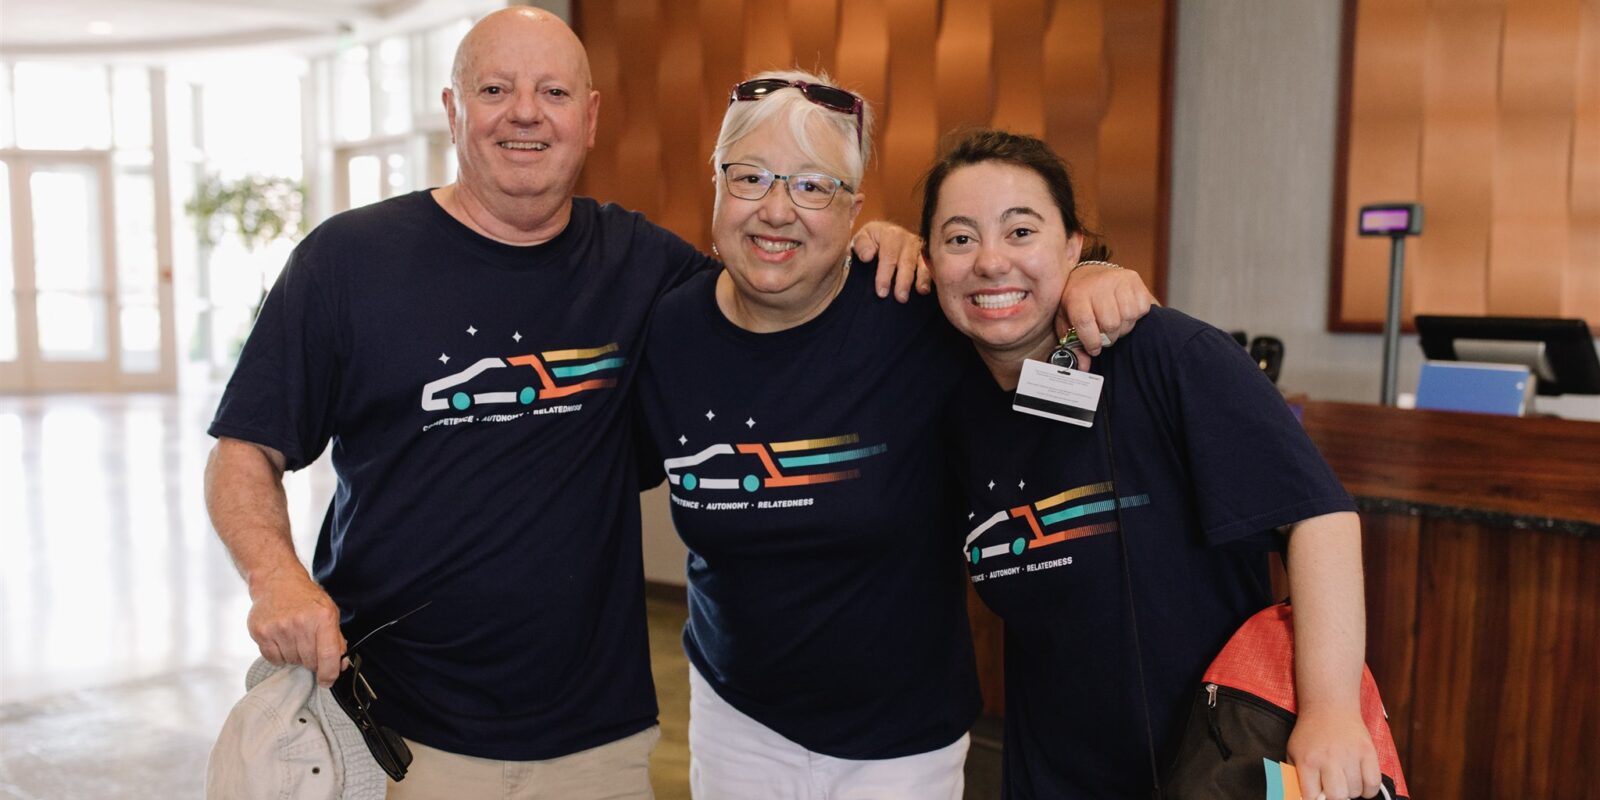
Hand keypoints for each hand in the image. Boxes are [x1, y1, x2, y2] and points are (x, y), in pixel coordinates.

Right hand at [247, 569, 347, 686]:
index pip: (328, 656)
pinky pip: (274, 659)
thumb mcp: (329, 612)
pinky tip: (282, 639)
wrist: (277, 582)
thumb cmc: (305, 598)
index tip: (327, 680)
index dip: (330, 674)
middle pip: (309, 662)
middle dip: (312, 660)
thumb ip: (336, 640)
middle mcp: (301, 623)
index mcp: (323, 618)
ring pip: (292, 661)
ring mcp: (279, 628)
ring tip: (294, 637)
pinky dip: (279, 655)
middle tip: (309, 645)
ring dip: (295, 656)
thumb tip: (340, 665)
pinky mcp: (261, 633)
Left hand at [852, 220, 928, 301]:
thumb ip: (861, 246)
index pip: (888, 257)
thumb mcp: (861, 238)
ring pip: (922, 264)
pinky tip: (929, 289)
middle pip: (907, 262)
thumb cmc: (871, 240)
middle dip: (904, 281)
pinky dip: (931, 277)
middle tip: (901, 298)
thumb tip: (867, 256)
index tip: (882, 292)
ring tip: (921, 291)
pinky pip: (931, 266)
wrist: (884, 233)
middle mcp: (908, 239)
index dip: (885, 276)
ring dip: (922, 279)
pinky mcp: (927, 254)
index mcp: (890, 234)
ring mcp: (919, 247)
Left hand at [1056, 264, 1155, 354]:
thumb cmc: (1076, 301)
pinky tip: (1125, 313)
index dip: (1092, 342)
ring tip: (1115, 324)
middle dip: (1109, 337)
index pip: (1086, 322)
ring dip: (1123, 327)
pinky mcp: (1134, 279)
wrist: (1087, 274)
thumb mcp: (1066, 320)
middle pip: (1111, 323)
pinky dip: (1136, 316)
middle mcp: (1098, 284)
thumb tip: (1084, 367)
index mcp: (1076, 294)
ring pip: (1128, 317)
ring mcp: (1118, 280)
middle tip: (1105, 336)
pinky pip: (1142, 307)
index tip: (1094, 349)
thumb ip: (1072, 344)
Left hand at [1287, 708, 1382, 798]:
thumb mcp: (1293, 753)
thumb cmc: (1310, 733)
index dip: (1315, 798)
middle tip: (1332, 788)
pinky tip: (1360, 781)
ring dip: (1351, 790)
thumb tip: (1298, 797)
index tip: (1317, 795)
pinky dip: (1368, 789)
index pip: (1312, 796)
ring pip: (1356, 791)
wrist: (1329, 707)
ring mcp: (1350, 755)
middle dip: (1334, 796)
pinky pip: (1373, 783)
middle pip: (1337, 796)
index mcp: (1307, 760)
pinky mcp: (1368, 751)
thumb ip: (1295, 776)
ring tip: (1345, 779)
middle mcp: (1329, 758)